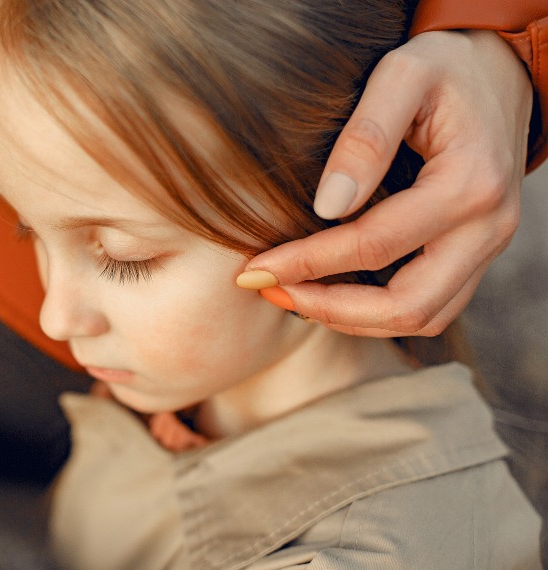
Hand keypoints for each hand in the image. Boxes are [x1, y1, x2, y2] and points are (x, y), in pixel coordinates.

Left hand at [240, 30, 531, 336]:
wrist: (498, 71)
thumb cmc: (444, 67)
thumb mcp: (403, 73)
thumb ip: (367, 136)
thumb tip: (327, 207)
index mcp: (470, 184)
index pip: (375, 245)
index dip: (308, 263)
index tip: (254, 269)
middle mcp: (488, 228)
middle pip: (407, 305)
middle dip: (330, 308)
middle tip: (270, 292)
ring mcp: (487, 248)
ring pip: (422, 318)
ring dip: (352, 320)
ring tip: (292, 297)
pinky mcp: (476, 256)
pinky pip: (431, 308)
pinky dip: (377, 314)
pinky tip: (329, 294)